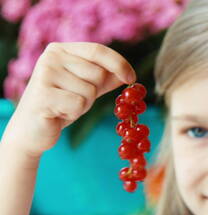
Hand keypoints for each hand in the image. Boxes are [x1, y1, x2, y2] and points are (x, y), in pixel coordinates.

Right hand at [1, 42, 135, 157]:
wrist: (33, 129)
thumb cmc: (62, 105)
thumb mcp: (86, 88)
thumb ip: (106, 78)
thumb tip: (129, 74)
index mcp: (61, 50)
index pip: (98, 50)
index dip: (119, 64)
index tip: (132, 78)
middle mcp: (51, 57)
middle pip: (97, 74)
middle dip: (95, 92)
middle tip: (74, 98)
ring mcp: (45, 74)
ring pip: (90, 91)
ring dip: (84, 104)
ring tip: (65, 105)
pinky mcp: (43, 94)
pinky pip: (78, 104)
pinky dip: (74, 113)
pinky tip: (59, 113)